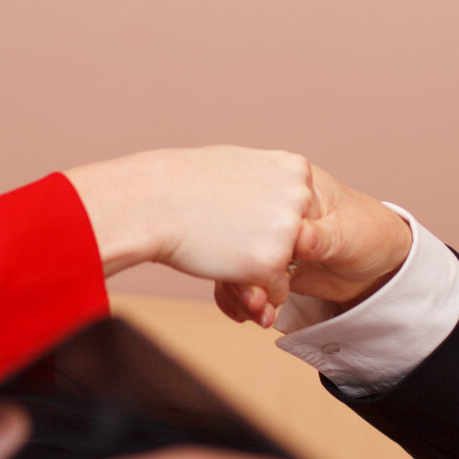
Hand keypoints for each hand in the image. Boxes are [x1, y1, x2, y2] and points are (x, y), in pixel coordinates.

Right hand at [65, 147, 314, 301]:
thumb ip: (267, 182)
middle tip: (237, 239)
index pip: (305, 211)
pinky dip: (255, 289)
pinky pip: (277, 292)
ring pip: (292, 268)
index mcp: (296, 169)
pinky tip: (227, 268)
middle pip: (303, 240)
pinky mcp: (272, 262)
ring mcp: (289, 230)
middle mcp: (300, 196)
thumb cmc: (184, 182)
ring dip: (265, 271)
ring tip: (228, 251)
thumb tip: (274, 196)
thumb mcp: (238, 166)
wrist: (153, 201)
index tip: (248, 222)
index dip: (275, 224)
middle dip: (277, 249)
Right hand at [212, 163, 410, 326]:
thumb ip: (321, 237)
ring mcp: (268, 237)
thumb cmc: (369, 234)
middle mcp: (275, 209)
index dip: (250, 237)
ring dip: (242, 292)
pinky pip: (245, 279)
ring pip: (239, 261)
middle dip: (242, 273)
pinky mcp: (267, 263)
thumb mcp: (347, 234)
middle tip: (256, 301)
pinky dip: (243, 299)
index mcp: (293, 185)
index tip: (256, 267)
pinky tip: (252, 314)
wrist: (379, 264)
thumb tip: (299, 237)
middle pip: (241, 237)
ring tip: (260, 312)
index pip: (258, 206)